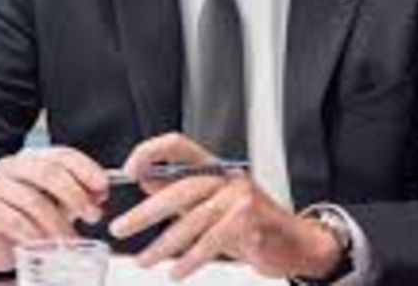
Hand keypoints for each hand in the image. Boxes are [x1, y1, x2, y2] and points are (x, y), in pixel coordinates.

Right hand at [0, 146, 108, 272]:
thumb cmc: (21, 217)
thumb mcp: (53, 204)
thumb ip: (75, 196)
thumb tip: (100, 193)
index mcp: (32, 159)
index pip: (62, 154)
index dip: (85, 168)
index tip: (103, 187)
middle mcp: (11, 166)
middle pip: (48, 172)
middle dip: (75, 194)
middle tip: (93, 216)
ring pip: (32, 199)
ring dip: (57, 224)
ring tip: (70, 241)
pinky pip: (12, 219)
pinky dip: (32, 233)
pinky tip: (43, 244)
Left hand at [108, 133, 339, 280]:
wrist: (295, 243)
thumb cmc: (250, 222)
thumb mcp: (211, 202)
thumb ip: (180, 190)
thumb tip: (144, 180)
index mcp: (213, 166)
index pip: (177, 145)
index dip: (150, 153)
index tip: (128, 172)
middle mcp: (226, 176)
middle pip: (179, 188)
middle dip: (145, 212)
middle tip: (121, 228)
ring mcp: (241, 197)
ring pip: (193, 218)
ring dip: (164, 243)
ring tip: (145, 260)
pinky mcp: (252, 221)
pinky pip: (214, 240)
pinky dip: (192, 259)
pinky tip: (177, 271)